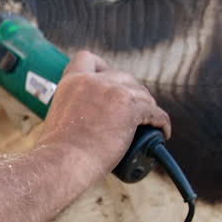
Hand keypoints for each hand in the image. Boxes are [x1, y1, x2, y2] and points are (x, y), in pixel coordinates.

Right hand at [36, 51, 171, 181]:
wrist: (63, 162)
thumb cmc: (58, 152)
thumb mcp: (57, 119)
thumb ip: (70, 111)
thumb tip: (82, 124)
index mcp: (71, 82)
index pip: (86, 58)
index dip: (101, 67)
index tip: (108, 81)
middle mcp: (92, 81)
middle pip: (122, 75)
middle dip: (132, 90)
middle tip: (134, 109)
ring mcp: (113, 92)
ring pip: (141, 93)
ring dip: (148, 106)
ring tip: (150, 123)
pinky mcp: (130, 109)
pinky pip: (155, 112)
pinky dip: (161, 121)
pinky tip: (163, 130)